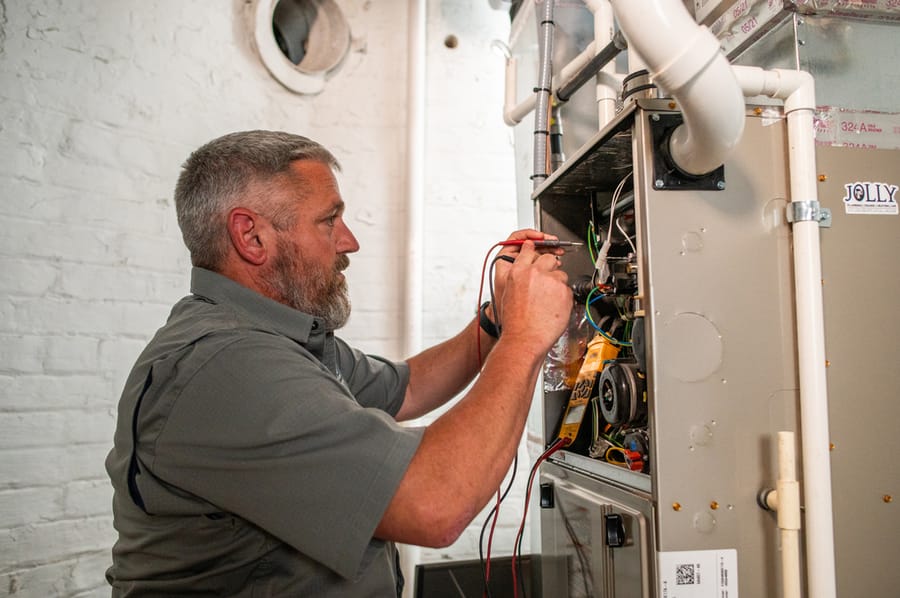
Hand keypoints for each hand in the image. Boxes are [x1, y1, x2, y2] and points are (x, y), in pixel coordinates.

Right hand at [495, 240, 571, 355]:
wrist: (525, 339)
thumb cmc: (515, 323)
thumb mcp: (508, 294)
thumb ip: (519, 278)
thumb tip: (528, 273)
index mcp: (518, 271)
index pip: (529, 249)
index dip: (535, 249)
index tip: (538, 249)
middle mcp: (535, 273)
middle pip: (549, 258)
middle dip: (551, 267)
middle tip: (548, 282)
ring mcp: (551, 281)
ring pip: (561, 275)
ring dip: (558, 285)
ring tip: (550, 302)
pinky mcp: (564, 291)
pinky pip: (568, 290)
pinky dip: (564, 298)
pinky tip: (555, 309)